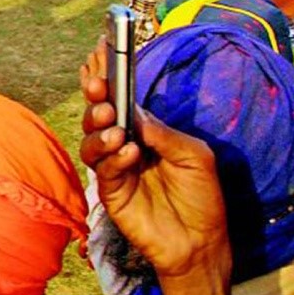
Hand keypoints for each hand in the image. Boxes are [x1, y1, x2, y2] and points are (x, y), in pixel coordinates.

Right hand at [79, 41, 231, 282]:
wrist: (201, 242)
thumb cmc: (202, 197)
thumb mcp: (195, 155)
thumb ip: (163, 132)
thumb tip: (133, 112)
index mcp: (145, 130)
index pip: (121, 98)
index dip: (108, 75)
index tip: (99, 51)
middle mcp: (124, 143)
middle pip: (99, 112)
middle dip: (96, 96)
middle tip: (99, 85)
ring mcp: (115, 167)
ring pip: (91, 138)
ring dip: (100, 128)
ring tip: (117, 128)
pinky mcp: (110, 190)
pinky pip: (101, 168)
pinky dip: (113, 157)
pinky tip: (129, 154)